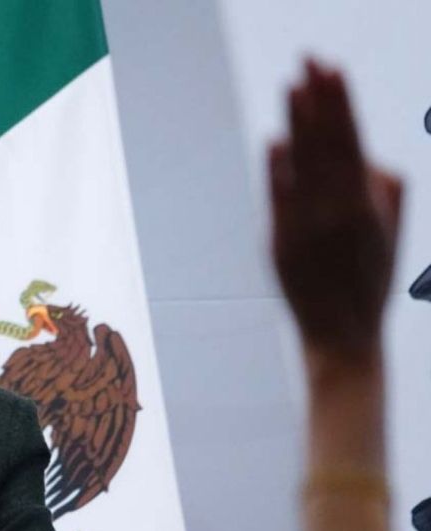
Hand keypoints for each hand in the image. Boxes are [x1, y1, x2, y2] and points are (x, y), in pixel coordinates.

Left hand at [269, 59, 402, 369]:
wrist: (342, 333)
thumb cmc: (367, 278)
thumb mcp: (391, 230)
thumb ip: (385, 187)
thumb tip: (364, 153)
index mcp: (369, 205)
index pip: (354, 141)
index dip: (342, 104)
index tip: (334, 70)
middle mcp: (339, 211)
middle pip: (328, 144)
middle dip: (320, 99)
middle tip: (310, 60)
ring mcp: (309, 227)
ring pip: (304, 165)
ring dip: (298, 122)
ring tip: (292, 85)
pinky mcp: (282, 243)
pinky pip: (280, 199)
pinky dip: (278, 170)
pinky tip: (276, 141)